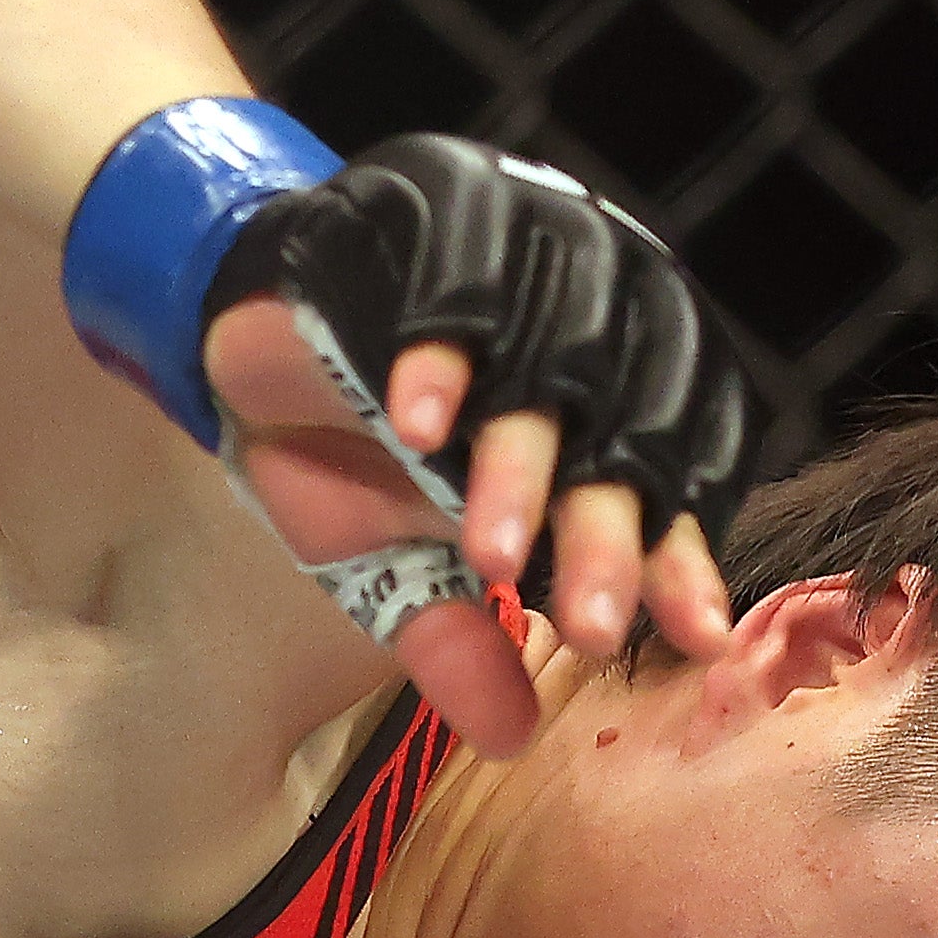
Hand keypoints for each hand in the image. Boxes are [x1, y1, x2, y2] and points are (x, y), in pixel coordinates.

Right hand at [193, 135, 768, 750]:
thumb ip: (456, 636)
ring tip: (489, 556)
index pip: (674, 476)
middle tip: (589, 627)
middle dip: (609, 536)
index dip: (683, 553)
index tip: (688, 636)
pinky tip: (415, 424)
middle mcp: (597, 316)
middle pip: (628, 431)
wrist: (249, 323)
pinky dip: (440, 355)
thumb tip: (509, 738)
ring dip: (523, 465)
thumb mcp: (395, 560)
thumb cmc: (346, 441)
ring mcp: (529, 250)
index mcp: (615, 396)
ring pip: (556, 363)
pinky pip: (457, 280)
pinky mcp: (446, 199)